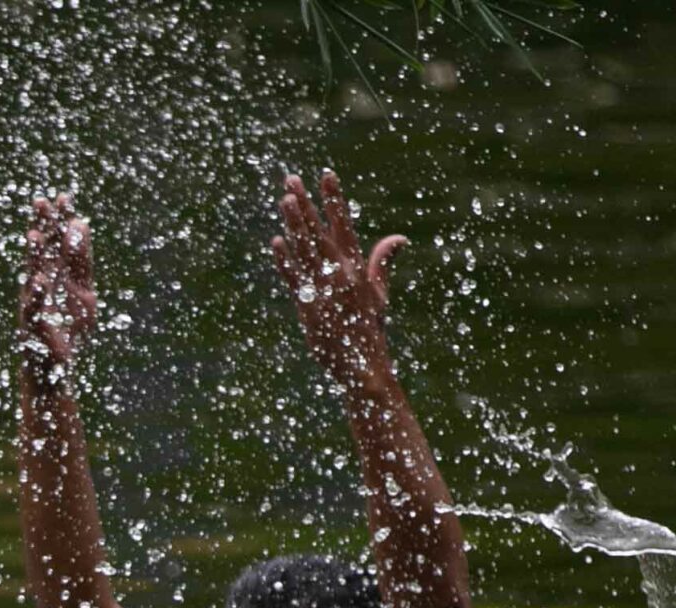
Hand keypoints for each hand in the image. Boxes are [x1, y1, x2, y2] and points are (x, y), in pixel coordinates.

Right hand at [20, 193, 97, 380]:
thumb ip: (82, 262)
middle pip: (43, 253)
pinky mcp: (33, 325)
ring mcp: (36, 304)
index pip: (58, 243)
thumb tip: (81, 224)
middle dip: (42, 229)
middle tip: (41, 202)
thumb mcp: (84, 292)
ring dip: (34, 256)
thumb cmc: (69, 331)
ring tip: (35, 235)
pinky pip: (34, 308)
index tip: (62, 197)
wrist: (55, 370)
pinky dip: (36, 295)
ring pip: (34, 275)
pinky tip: (39, 281)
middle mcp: (44, 285)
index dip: (59, 221)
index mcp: (59, 276)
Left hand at [273, 169, 405, 394]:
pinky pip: (294, 279)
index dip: (335, 200)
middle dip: (306, 204)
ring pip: (305, 250)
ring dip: (294, 224)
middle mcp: (340, 274)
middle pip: (319, 231)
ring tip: (285, 199)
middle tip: (292, 179)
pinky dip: (285, 261)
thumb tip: (399, 239)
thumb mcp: (378, 293)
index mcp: (356, 267)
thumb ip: (381, 263)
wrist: (362, 364)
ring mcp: (323, 289)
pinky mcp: (308, 306)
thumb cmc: (369, 327)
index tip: (327, 175)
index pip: (344, 225)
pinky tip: (276, 242)